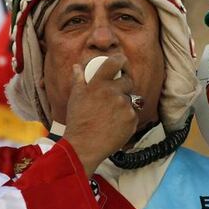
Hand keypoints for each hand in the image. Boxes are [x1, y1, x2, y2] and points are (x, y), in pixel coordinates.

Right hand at [63, 54, 139, 175]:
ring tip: (110, 114)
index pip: (116, 62)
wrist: (84, 147)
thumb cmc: (77, 122)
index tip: (121, 63)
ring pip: (130, 98)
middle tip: (114, 95)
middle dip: (123, 85)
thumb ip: (79, 79)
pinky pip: (133, 113)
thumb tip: (78, 67)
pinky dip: (127, 117)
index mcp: (98, 84)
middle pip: (128, 80)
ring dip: (124, 103)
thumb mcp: (75, 98)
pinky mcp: (132, 119)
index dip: (121, 60)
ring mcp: (124, 106)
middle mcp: (113, 92)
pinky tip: (115, 124)